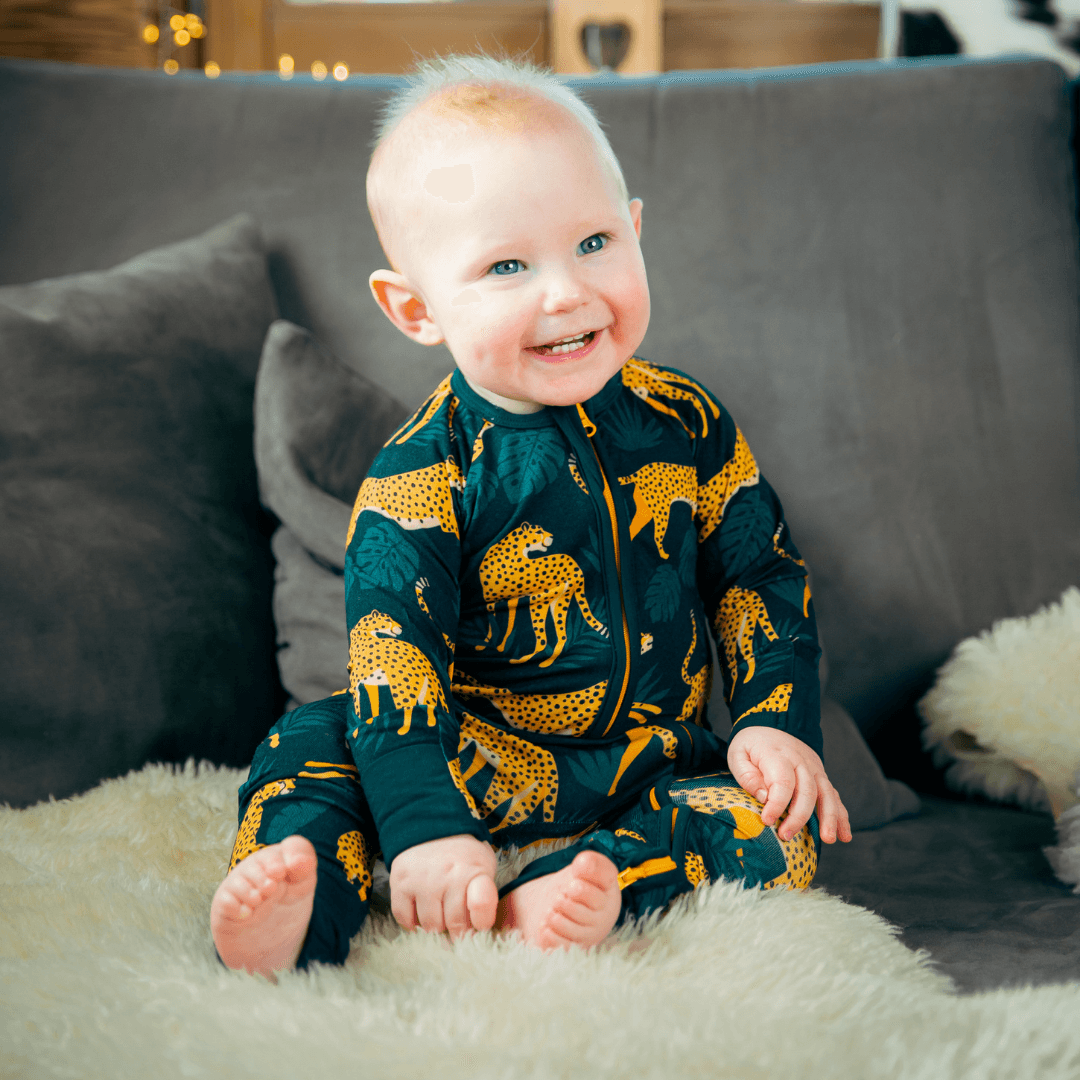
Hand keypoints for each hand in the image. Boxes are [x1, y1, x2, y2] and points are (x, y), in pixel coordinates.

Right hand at [389, 834, 498, 936]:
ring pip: (430, 926)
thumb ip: (485, 894)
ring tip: (439, 914)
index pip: (481, 904)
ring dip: (435, 927)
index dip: (482, 922)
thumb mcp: (483, 865)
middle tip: (458, 925)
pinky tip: (420, 911)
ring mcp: (423, 880)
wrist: (430, 824)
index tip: (480, 926)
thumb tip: (479, 930)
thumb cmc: (462, 854)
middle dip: (458, 931)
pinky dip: (412, 922)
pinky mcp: (400, 883)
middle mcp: (448, 875)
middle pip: (455, 924)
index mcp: (474, 870)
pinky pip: (405, 919)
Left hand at [727, 726, 851, 844]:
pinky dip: (841, 816)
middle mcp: (800, 760)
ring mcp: (814, 768)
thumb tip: (763, 797)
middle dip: (799, 816)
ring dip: (829, 817)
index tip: (767, 820)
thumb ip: (747, 776)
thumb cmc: (750, 746)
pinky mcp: (820, 776)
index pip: (783, 781)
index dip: (777, 804)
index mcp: (777, 754)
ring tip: (828, 839)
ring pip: (827, 793)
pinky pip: (834, 796)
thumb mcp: (737, 755)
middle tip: (786, 835)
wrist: (768, 727)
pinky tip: (844, 835)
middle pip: (807, 790)